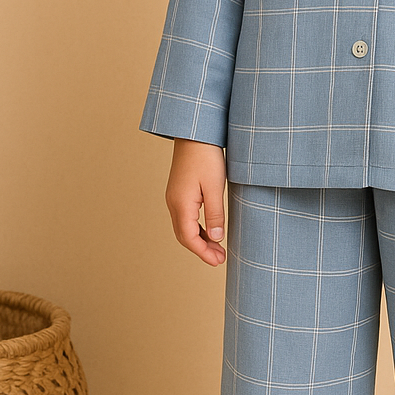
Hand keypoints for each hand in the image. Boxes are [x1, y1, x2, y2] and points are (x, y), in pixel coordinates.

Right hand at [165, 139, 226, 265]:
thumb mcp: (215, 187)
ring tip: (218, 248)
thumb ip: (215, 214)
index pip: (189, 238)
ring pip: (184, 227)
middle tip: (220, 259)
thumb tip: (216, 238)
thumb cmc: (206, 156)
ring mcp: (175, 197)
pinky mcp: (179, 192)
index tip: (219, 261)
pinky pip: (186, 217)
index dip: (203, 253)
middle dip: (201, 250)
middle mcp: (173, 203)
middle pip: (184, 236)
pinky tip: (210, 230)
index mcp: (181, 204)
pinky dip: (197, 228)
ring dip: (200, 240)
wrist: (195, 133)